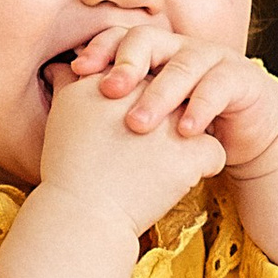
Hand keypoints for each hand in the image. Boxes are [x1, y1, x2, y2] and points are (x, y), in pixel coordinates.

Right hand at [35, 56, 209, 243]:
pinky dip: (202, 168)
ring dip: (184, 140)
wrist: (83, 213)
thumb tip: (68, 64)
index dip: (136, 102)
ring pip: (195, 118)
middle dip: (164, 116)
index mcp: (116, 75)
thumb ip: (71, 81)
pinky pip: (213, 152)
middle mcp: (147, 91)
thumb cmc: (69, 167)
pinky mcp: (194, 151)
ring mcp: (172, 119)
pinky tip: (180, 180)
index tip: (122, 129)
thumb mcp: (64, 112)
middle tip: (139, 150)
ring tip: (161, 166)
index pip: (141, 75)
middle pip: (170, 94)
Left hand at [68, 19, 277, 176]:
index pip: (120, 37)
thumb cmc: (184, 124)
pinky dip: (200, 107)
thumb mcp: (149, 113)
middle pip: (148, 39)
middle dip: (126, 64)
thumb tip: (55, 84)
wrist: (246, 134)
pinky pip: (218, 86)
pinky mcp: (241, 78)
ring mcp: (212, 58)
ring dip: (160, 94)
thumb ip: (113, 101)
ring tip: (139, 124)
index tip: (77, 71)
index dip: (99, 48)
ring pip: (182, 65)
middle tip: (109, 92)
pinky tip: (185, 131)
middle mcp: (179, 46)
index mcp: (152, 50)